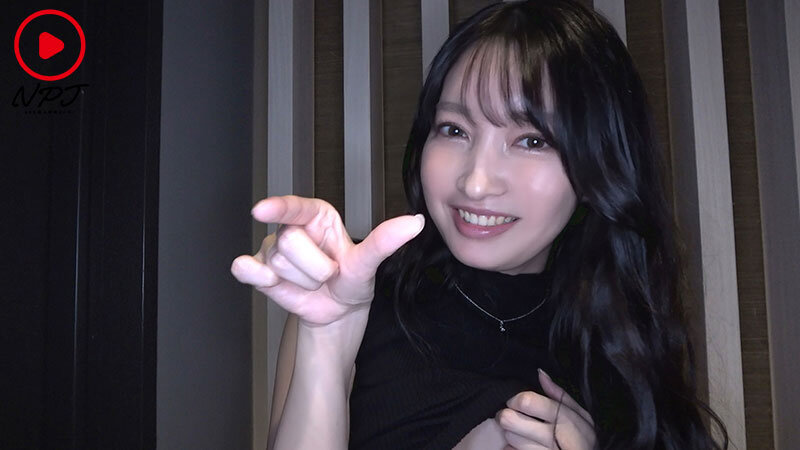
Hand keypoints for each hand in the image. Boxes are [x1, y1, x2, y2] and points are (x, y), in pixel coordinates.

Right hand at [230, 195, 424, 326]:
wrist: (337, 312)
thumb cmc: (351, 281)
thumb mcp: (368, 264)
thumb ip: (385, 241)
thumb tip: (414, 222)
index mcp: (317, 217)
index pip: (295, 207)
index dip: (279, 207)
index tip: (262, 210)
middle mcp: (292, 228)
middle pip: (289, 242)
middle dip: (314, 267)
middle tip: (327, 274)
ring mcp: (272, 249)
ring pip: (277, 263)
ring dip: (302, 282)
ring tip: (313, 282)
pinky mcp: (259, 270)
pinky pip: (246, 268)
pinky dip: (254, 275)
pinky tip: (271, 280)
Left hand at [495, 370, 595, 449]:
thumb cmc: (584, 440)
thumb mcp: (582, 416)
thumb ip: (560, 395)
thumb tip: (540, 374)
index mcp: (564, 419)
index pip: (527, 402)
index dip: (515, 399)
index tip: (515, 402)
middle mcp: (553, 438)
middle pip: (511, 419)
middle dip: (507, 416)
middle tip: (511, 416)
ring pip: (510, 438)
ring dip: (511, 435)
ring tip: (521, 434)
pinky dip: (513, 449)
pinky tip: (524, 447)